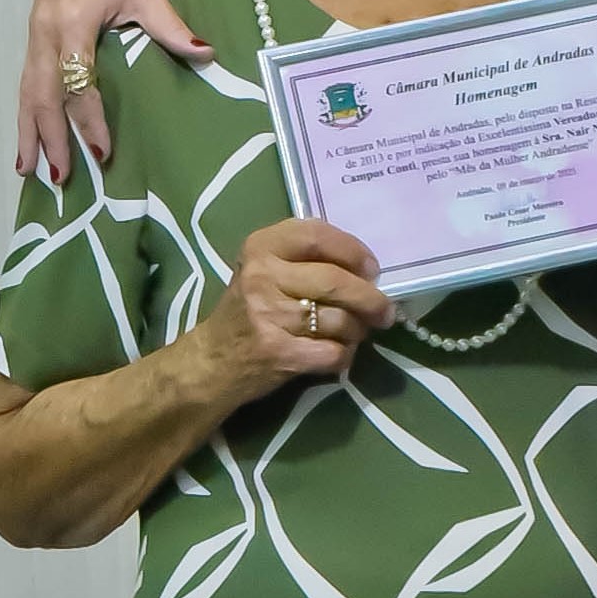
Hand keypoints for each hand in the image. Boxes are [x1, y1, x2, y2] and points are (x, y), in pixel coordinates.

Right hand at [18, 0, 211, 181]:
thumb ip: (170, 26)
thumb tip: (206, 55)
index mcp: (73, 24)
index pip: (79, 84)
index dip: (90, 121)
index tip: (104, 154)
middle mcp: (46, 34)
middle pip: (43, 96)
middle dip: (50, 138)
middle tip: (62, 180)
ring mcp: (35, 35)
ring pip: (27, 92)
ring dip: (29, 133)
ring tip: (28, 172)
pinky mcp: (34, 35)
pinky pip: (26, 82)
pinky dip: (25, 113)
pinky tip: (25, 141)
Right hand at [183, 220, 393, 405]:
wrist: (212, 361)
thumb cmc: (249, 310)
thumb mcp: (266, 269)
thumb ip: (307, 258)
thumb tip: (366, 269)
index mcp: (261, 247)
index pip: (317, 236)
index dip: (353, 250)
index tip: (371, 267)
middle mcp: (261, 276)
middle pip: (335, 281)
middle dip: (370, 298)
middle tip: (384, 311)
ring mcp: (268, 315)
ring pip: (339, 319)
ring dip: (357, 330)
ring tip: (354, 333)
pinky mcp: (278, 352)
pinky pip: (333, 352)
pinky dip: (344, 355)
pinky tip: (337, 353)